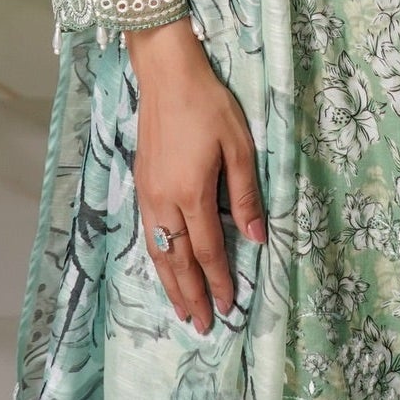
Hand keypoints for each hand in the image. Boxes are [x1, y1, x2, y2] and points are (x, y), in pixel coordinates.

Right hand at [126, 17, 266, 334]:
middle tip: (203, 324)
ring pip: (158, 252)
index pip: (209, 250)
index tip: (229, 305)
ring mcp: (149, 193)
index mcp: (192, 193)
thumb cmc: (208, 104)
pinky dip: (157, 258)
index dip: (220, 280)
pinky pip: (148, 234)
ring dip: (170, 284)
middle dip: (192, 294)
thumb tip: (257, 237)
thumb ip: (247, 194)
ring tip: (182, 308)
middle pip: (179, 261)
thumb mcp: (239, 145)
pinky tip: (163, 265)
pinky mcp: (142, 183)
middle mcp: (165, 201)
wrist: (167, 74)